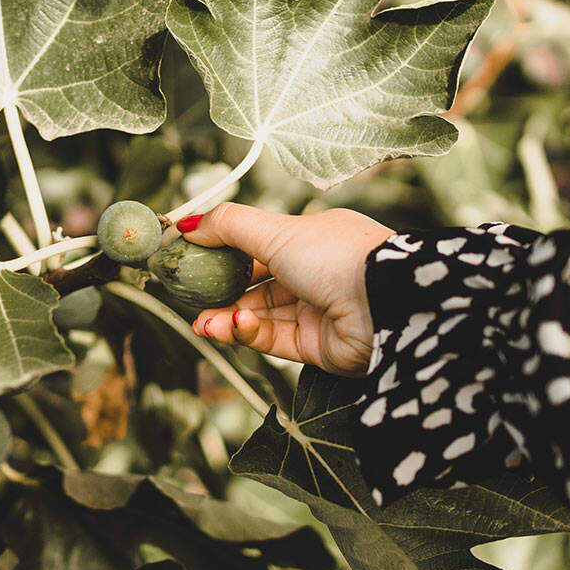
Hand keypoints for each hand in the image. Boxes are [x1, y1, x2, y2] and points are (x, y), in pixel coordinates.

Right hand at [181, 204, 392, 376]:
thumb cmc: (336, 256)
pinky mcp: (316, 346)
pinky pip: (273, 339)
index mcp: (312, 239)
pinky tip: (229, 327)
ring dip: (228, 318)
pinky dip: (248, 332)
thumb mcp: (275, 230)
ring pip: (260, 315)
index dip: (225, 252)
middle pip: (256, 285)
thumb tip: (188, 222)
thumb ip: (228, 226)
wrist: (382, 305)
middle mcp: (315, 274)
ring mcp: (316, 311)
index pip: (260, 246)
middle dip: (220, 293)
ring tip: (202, 323)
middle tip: (189, 299)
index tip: (191, 258)